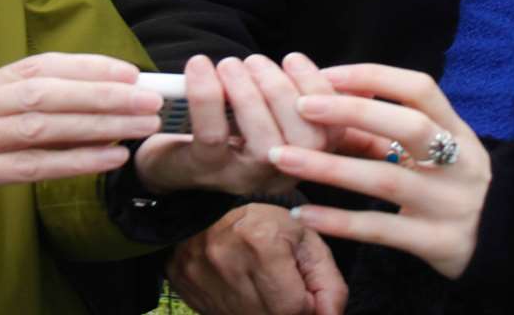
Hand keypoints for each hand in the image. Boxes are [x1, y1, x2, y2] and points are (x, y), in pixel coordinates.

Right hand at [0, 52, 161, 228]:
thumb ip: (19, 107)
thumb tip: (88, 99)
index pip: (38, 66)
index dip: (86, 66)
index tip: (129, 71)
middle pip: (43, 93)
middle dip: (101, 94)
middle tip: (147, 100)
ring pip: (36, 127)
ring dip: (94, 125)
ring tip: (137, 128)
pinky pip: (22, 168)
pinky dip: (69, 162)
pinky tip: (105, 160)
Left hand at [135, 52, 335, 196]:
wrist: (168, 158)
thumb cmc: (224, 125)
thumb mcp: (263, 112)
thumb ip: (290, 95)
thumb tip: (323, 71)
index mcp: (302, 156)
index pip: (332, 132)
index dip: (322, 92)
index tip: (293, 58)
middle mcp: (280, 174)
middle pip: (307, 141)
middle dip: (283, 91)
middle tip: (255, 61)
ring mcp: (244, 177)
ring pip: (265, 142)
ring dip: (249, 93)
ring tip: (230, 64)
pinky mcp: (206, 170)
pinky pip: (213, 135)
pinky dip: (207, 95)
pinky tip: (200, 66)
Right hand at [167, 202, 347, 314]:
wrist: (216, 208)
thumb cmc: (267, 224)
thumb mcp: (308, 243)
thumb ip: (329, 285)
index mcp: (262, 242)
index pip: (294, 307)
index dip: (305, 303)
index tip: (303, 290)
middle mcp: (226, 260)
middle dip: (284, 308)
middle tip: (282, 287)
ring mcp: (199, 275)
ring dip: (262, 309)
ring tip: (262, 285)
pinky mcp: (184, 284)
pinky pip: (221, 313)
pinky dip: (237, 308)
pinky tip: (239, 287)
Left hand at [267, 64, 489, 279]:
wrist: (502, 243)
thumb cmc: (452, 184)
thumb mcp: (438, 149)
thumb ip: (394, 126)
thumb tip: (328, 94)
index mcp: (457, 130)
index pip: (420, 89)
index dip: (373, 77)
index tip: (325, 74)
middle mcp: (459, 162)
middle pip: (409, 126)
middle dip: (352, 111)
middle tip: (301, 106)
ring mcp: (450, 204)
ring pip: (387, 180)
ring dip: (330, 167)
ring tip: (283, 156)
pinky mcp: (437, 242)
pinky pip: (381, 230)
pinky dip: (339, 221)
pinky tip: (303, 212)